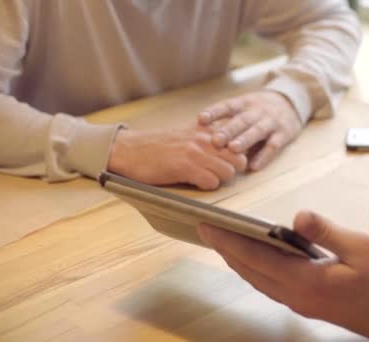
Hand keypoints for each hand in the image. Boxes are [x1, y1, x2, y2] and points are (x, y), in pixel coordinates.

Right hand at [107, 126, 246, 189]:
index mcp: (206, 129)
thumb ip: (207, 138)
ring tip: (204, 179)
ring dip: (219, 180)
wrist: (129, 149)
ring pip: (229, 172)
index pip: (239, 143)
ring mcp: (196, 152)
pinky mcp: (186, 167)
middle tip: (217, 175)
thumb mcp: (187, 133)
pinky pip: (212, 182)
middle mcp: (205, 138)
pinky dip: (206, 186)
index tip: (228, 163)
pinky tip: (193, 183)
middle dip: (232, 170)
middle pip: (239, 159)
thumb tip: (228, 149)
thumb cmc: (158, 146)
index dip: (236, 157)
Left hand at [197, 211, 368, 337]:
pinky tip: (256, 259)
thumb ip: (326, 232)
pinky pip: (271, 286)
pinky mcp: (308, 303)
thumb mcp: (361, 248)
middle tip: (206, 230)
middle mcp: (296, 295)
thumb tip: (297, 216)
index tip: (207, 226)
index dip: (229, 241)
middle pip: (250, 271)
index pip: (256, 258)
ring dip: (239, 261)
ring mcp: (300, 302)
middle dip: (226, 250)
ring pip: (258, 281)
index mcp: (306, 280)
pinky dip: (256, 270)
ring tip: (225, 242)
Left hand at [198, 91, 301, 170]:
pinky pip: (273, 146)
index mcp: (245, 103)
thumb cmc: (258, 109)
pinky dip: (264, 156)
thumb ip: (227, 119)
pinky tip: (254, 166)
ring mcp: (272, 122)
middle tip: (215, 140)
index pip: (228, 106)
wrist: (291, 102)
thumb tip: (200, 133)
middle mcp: (258, 111)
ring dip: (245, 140)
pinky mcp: (284, 134)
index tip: (201, 119)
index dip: (215, 112)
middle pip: (242, 120)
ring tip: (233, 149)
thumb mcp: (244, 107)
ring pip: (257, 131)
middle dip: (228, 130)